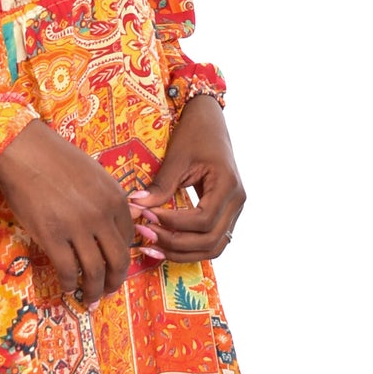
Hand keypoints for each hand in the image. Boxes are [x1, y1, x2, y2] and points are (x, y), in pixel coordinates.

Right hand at [0, 118, 137, 301]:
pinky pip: (68, 270)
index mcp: (115, 198)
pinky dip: (69, 284)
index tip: (115, 266)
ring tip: (89, 299)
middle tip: (109, 292)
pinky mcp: (52, 237)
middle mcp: (101, 215)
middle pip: (118, 260)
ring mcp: (77, 228)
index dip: (122, 256)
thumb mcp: (94, 174)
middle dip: (116, 281)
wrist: (23, 151)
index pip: (128, 238)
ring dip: (94, 290)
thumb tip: (109, 226)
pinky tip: (67, 288)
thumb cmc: (55, 159)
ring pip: (95, 271)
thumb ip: (105, 200)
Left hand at [128, 94, 246, 264]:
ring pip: (214, 247)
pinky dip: (190, 248)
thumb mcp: (176, 157)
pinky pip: (212, 240)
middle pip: (210, 241)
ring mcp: (234, 210)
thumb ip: (160, 186)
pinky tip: (165, 245)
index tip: (146, 217)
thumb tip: (136, 208)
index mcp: (228, 185)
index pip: (202, 220)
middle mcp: (236, 202)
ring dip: (182, 253)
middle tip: (144, 235)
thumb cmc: (194, 133)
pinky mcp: (226, 214)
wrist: (209, 120)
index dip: (173, 224)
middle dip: (175, 244)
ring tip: (151, 248)